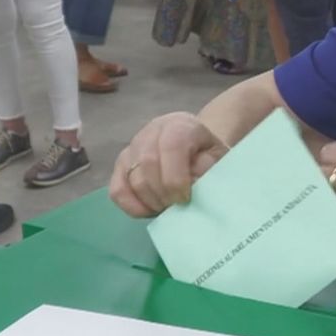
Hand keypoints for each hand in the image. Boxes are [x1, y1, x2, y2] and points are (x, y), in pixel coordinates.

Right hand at [111, 112, 228, 216]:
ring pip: (132, 179)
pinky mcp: (120, 165)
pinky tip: (150, 210)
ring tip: (168, 207)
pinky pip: (117, 190)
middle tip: (177, 206)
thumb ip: (209, 169)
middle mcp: (152, 131)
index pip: (171, 147)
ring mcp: (133, 147)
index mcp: (180, 125)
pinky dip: (133, 206)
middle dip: (163, 193)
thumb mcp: (218, 158)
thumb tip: (193, 184)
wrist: (196, 148)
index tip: (186, 198)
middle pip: (148, 163)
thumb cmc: (208, 156)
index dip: (176, 178)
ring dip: (151, 201)